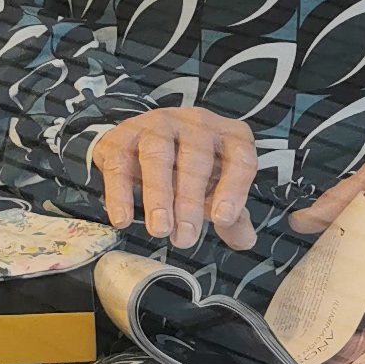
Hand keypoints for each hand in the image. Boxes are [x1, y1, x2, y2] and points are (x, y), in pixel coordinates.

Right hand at [90, 106, 260, 250]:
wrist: (148, 142)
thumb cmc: (192, 170)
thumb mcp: (218, 190)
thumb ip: (233, 216)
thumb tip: (244, 240)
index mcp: (227, 135)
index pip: (239, 158)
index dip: (233, 189)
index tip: (222, 220)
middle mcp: (195, 123)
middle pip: (195, 157)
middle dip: (190, 200)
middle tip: (185, 238)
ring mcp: (157, 124)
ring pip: (157, 154)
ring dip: (158, 195)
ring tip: (159, 229)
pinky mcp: (123, 135)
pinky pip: (121, 162)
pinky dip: (120, 193)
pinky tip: (123, 219)